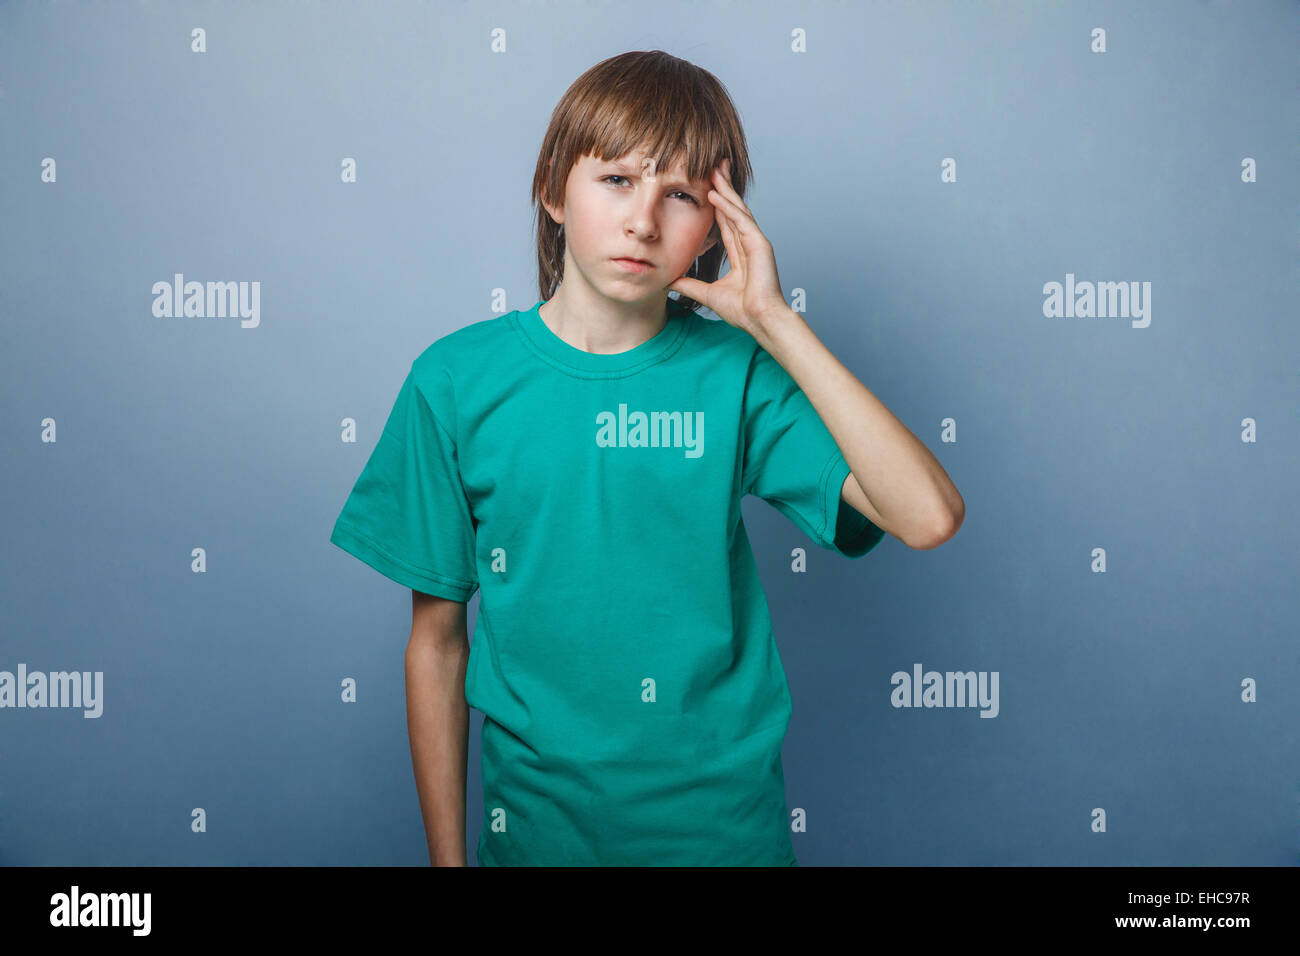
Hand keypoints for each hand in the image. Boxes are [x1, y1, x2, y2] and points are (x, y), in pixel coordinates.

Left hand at [667, 158, 789, 335]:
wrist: (759, 320)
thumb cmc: (742, 311)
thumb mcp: (707, 294)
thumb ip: (690, 285)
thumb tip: (669, 283)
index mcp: (740, 252)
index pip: (724, 222)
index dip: (716, 205)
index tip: (705, 187)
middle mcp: (749, 243)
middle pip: (732, 209)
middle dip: (722, 186)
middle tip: (712, 165)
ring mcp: (755, 242)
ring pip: (737, 209)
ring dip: (725, 188)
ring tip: (714, 168)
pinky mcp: (759, 244)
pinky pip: (741, 220)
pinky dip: (728, 207)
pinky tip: (716, 193)